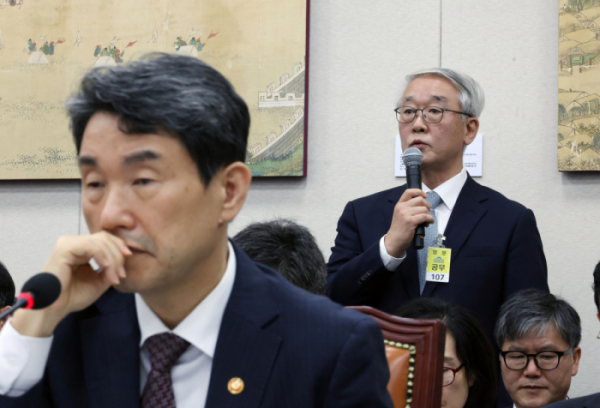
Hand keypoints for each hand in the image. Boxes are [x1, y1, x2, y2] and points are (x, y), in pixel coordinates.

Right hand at [11, 232, 131, 336]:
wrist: (56, 309)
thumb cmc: (74, 296)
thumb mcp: (100, 280)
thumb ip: (112, 267)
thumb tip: (124, 257)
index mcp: (82, 249)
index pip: (105, 239)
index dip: (119, 247)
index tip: (128, 261)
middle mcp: (74, 243)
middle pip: (105, 238)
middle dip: (118, 256)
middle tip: (121, 274)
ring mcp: (68, 244)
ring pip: (100, 242)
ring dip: (112, 260)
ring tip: (113, 277)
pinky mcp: (64, 249)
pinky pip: (90, 246)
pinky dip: (102, 256)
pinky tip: (105, 267)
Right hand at [384, 189, 433, 257]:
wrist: (394, 241)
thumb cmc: (399, 229)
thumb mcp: (400, 215)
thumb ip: (408, 208)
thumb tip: (422, 204)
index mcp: (399, 205)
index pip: (409, 192)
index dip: (419, 192)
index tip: (425, 196)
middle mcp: (402, 207)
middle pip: (420, 200)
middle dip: (427, 206)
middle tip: (426, 213)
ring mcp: (406, 214)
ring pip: (424, 209)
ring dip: (428, 215)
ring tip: (426, 221)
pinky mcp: (411, 222)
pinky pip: (425, 216)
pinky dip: (430, 219)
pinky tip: (429, 223)